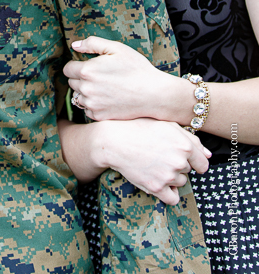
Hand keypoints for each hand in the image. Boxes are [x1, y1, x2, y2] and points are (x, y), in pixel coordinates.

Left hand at [64, 36, 176, 120]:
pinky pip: (87, 109)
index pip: (67, 69)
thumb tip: (74, 45)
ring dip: (85, 92)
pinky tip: (107, 98)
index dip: (77, 65)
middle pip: (71, 83)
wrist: (153, 94)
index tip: (89, 66)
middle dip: (81, 78)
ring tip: (104, 87)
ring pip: (78, 97)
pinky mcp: (99, 116)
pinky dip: (93, 104)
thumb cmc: (136, 68)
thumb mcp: (116, 48)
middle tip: (99, 76)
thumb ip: (92, 43)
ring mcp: (92, 104)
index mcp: (87, 71)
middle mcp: (86, 89)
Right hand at [94, 118, 210, 205]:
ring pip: (180, 183)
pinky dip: (167, 193)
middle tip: (159, 155)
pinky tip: (158, 181)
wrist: (115, 141)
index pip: (203, 164)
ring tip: (154, 164)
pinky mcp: (156, 188)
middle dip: (178, 165)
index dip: (195, 162)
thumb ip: (190, 139)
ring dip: (171, 178)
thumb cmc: (140, 128)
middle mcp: (179, 162)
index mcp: (184, 145)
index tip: (185, 160)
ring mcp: (168, 176)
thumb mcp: (166, 125)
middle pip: (188, 171)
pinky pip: (172, 198)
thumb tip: (208, 155)